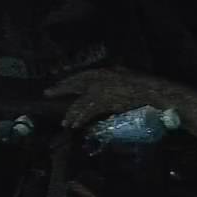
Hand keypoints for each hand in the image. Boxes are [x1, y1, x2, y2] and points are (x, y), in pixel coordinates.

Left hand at [44, 67, 173, 128]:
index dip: (67, 80)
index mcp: (102, 72)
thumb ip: (112, 72)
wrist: (148, 91)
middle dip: (60, 89)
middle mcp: (98, 80)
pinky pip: (88, 112)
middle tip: (47, 94)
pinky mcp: (104, 103)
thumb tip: (108, 72)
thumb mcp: (123, 72)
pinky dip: (80, 118)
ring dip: (71, 113)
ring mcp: (100, 92)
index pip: (80, 76)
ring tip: (65, 122)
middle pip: (75, 85)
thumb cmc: (139, 82)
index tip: (57, 84)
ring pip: (80, 103)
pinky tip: (75, 124)